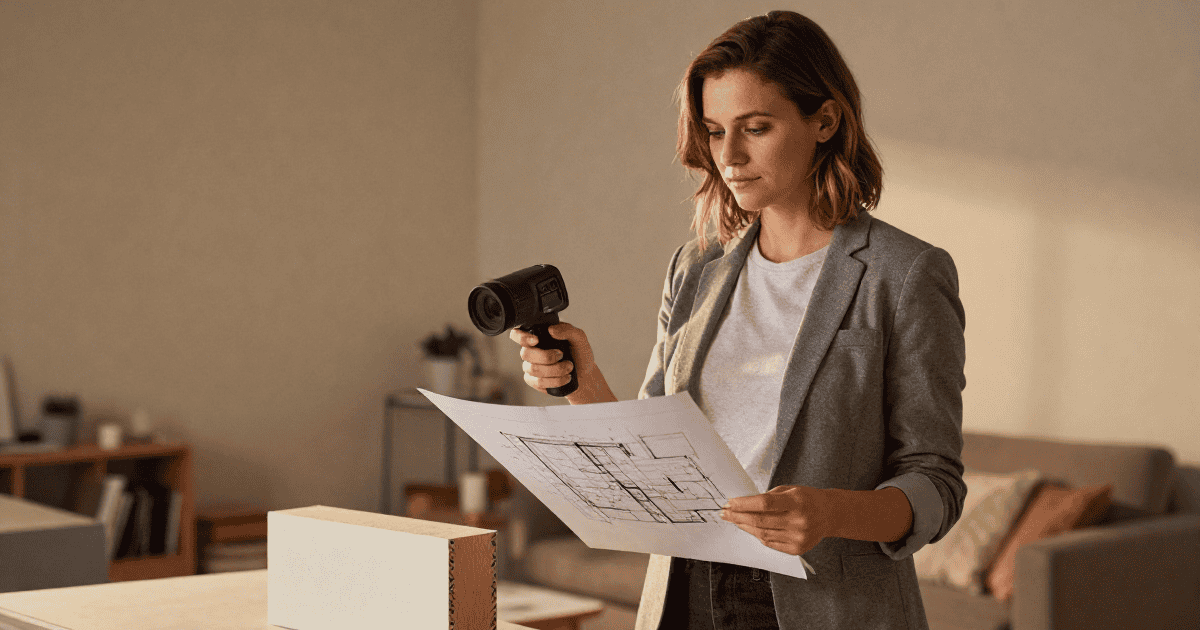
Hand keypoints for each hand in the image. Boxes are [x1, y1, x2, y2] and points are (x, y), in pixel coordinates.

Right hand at [508, 322, 615, 404]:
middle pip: (526, 354)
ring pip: (533, 369)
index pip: (518, 334)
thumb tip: (551, 329)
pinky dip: (555, 381)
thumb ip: (567, 330)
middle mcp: (531, 351)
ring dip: (555, 370)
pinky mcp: (534, 381)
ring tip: (569, 368)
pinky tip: (565, 378)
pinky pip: (538, 382)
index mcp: (539, 336)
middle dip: (547, 357)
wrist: (585, 375)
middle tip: (563, 356)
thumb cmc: (580, 354)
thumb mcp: (579, 338)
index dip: (521, 337)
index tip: (536, 340)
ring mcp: (531, 367)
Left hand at [720, 485, 835, 555]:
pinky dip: (758, 536)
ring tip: (735, 520)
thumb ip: (769, 497)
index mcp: (797, 502)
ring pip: (763, 534)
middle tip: (725, 513)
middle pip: (760, 521)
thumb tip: (743, 505)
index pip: (765, 504)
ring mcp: (798, 537)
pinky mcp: (797, 549)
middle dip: (738, 516)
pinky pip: (770, 543)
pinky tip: (751, 529)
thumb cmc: (808, 499)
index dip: (744, 504)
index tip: (730, 503)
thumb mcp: (790, 490)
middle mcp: (799, 521)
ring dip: (745, 527)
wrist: (830, 514)